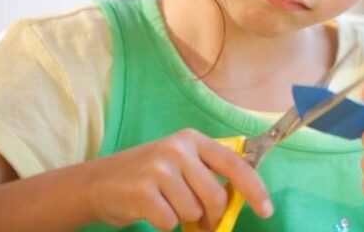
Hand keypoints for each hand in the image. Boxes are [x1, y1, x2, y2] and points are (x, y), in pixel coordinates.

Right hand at [82, 128, 271, 230]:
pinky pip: (170, 222)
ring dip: (182, 218)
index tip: (266, 210)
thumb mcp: (179, 163)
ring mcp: (159, 168)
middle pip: (216, 197)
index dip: (254, 189)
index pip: (234, 164)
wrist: (97, 182)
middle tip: (201, 221)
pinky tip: (150, 210)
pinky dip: (164, 224)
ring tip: (166, 205)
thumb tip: (242, 200)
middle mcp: (177, 149)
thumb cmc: (147, 177)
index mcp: (192, 140)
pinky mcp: (143, 191)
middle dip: (212, 216)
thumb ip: (208, 175)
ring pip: (193, 211)